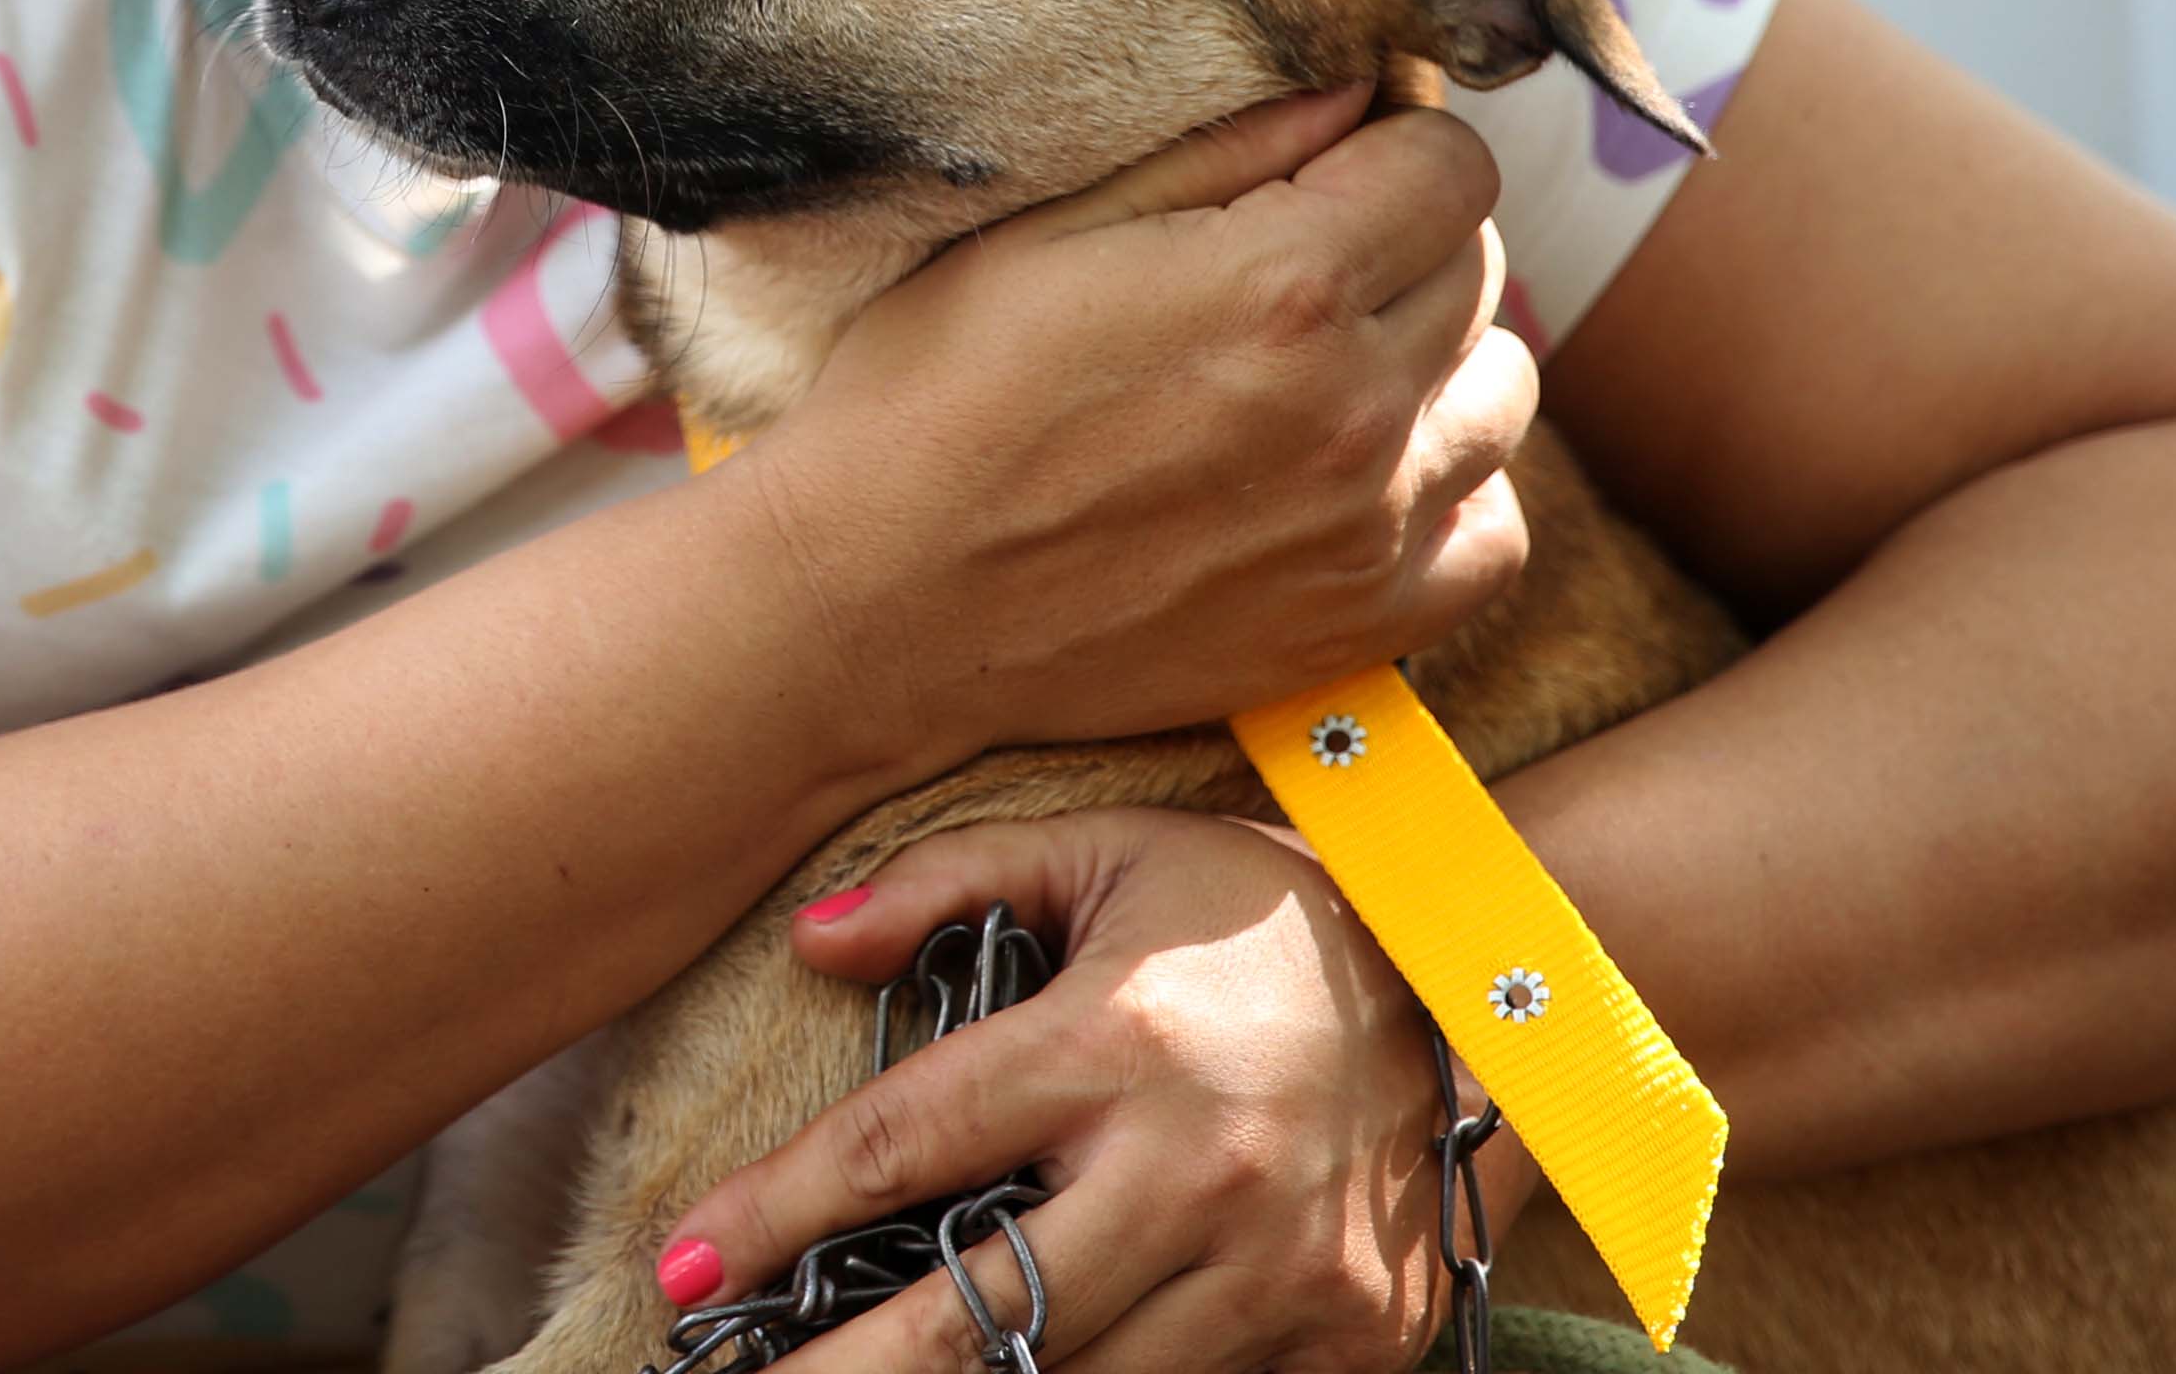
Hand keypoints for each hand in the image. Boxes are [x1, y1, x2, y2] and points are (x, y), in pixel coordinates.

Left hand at [657, 809, 1538, 1372]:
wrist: (1489, 986)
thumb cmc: (1261, 910)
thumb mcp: (1109, 851)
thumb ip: (950, 884)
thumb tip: (806, 941)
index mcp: (1120, 1042)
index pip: (910, 1147)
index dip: (781, 1211)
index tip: (685, 1260)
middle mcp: (1198, 1170)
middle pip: (981, 1318)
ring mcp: (1281, 1274)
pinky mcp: (1348, 1341)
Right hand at [728, 87, 1532, 758]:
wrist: (876, 606)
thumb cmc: (933, 395)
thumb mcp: (1048, 227)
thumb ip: (1222, 149)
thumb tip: (1356, 88)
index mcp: (1284, 286)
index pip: (1451, 163)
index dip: (1394, 140)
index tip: (1330, 159)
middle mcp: (1354, 409)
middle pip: (1477, 268)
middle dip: (1405, 240)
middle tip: (1299, 258)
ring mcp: (1367, 530)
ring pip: (1504, 396)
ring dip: (1439, 363)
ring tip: (1332, 367)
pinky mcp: (1358, 626)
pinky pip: (1494, 536)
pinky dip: (1453, 495)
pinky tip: (1364, 475)